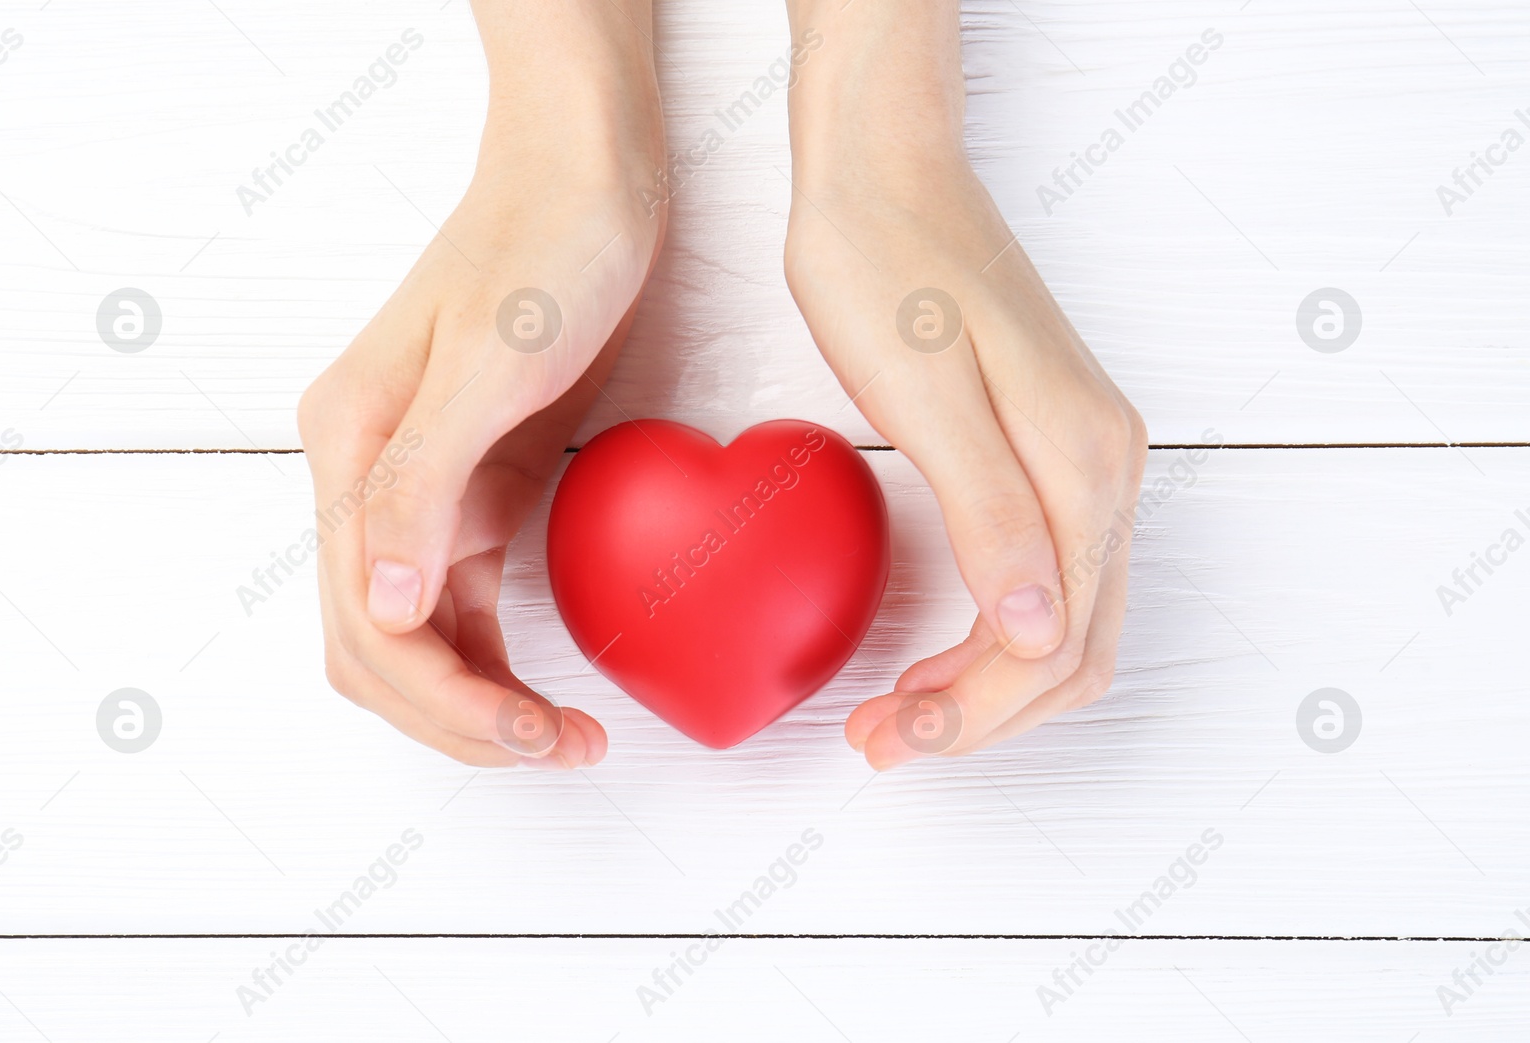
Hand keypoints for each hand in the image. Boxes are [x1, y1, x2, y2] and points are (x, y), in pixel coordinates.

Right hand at [297, 16, 664, 767]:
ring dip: (480, 701)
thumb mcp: (488, 363)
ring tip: (568, 738)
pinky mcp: (478, 481)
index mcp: (348, 450)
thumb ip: (420, 486)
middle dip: (461, 718)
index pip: (368, 625)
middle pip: (382, 648)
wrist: (590, 174)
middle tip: (564, 749)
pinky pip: (469, 599)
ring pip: (421, 636)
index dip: (446, 701)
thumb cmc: (545, 243)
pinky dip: (499, 654)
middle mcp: (367, 476)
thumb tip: (379, 609)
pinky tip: (550, 681)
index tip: (535, 735)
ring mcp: (421, 484)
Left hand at [782, 1, 1146, 768]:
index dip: (976, 710)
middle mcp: (1107, 466)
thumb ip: (990, 514)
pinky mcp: (1055, 443)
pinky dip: (1002, 633)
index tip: (889, 735)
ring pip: (1071, 619)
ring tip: (903, 712)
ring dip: (997, 684)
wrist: (884, 168)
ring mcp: (1090, 454)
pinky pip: (1054, 572)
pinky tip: (941, 646)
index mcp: (1081, 461)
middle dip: (985, 714)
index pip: (1054, 641)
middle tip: (883, 741)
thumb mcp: (924, 390)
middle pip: (1075, 646)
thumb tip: (1036, 632)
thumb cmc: (883, 263)